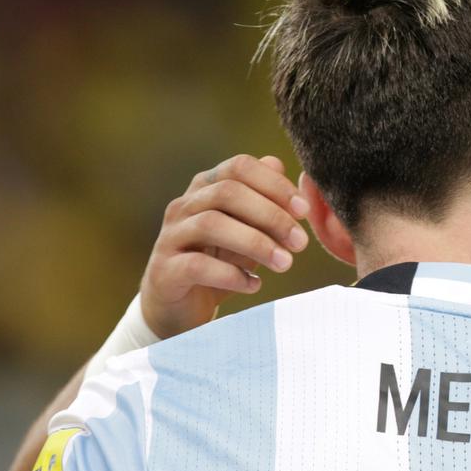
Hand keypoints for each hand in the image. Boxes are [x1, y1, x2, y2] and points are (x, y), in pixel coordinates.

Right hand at [140, 154, 309, 338]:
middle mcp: (184, 205)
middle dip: (271, 215)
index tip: (304, 210)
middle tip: (300, 242)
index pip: (239, 167)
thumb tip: (279, 164)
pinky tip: (254, 285)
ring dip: (255, 243)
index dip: (274, 184)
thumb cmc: (220, 261)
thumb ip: (263, 199)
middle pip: (227, 192)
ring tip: (284, 263)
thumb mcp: (248, 229)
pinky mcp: (165, 271)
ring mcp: (171, 237)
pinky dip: (230, 275)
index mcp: (206, 188)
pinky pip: (196, 265)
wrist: (180, 306)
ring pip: (211, 224)